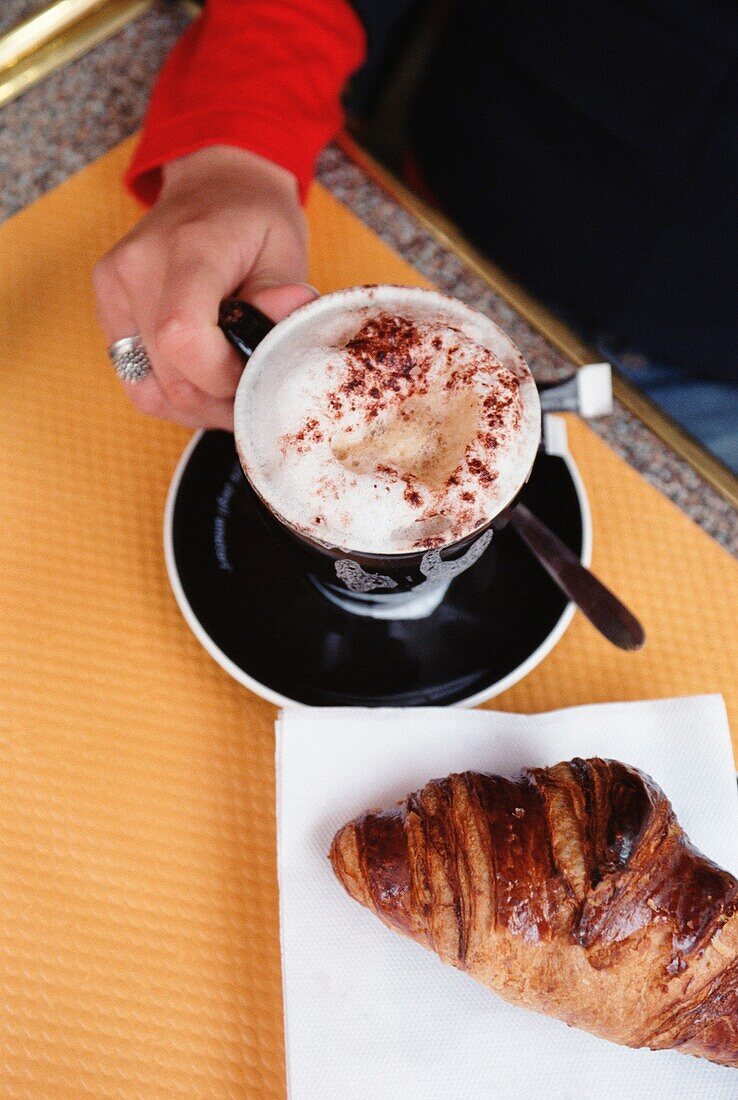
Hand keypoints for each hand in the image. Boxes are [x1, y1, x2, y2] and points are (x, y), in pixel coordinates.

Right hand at [93, 145, 315, 429]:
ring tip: (229, 386)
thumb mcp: (287, 253)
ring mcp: (114, 288)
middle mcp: (137, 267)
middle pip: (171, 378)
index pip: (184, 338)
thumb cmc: (255, 220)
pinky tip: (202, 379)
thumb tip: (277, 345)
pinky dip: (173, 394)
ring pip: (150, 392)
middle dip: (220, 400)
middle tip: (255, 389)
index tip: (256, 371)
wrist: (214, 184)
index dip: (224, 377)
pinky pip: (136, 381)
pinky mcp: (106, 307)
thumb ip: (284, 305)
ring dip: (196, 406)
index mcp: (188, 248)